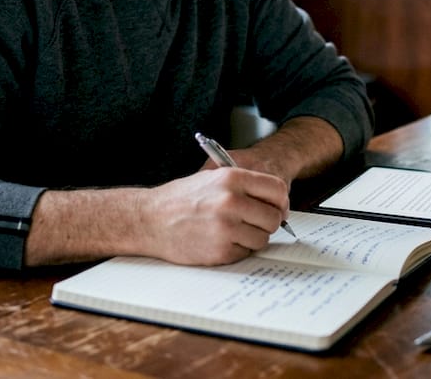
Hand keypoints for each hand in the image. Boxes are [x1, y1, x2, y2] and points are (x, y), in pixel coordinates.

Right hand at [141, 166, 289, 264]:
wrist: (150, 220)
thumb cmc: (180, 199)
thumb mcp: (212, 178)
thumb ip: (244, 186)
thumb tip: (276, 201)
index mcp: (232, 178)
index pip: (278, 190)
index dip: (280, 202)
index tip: (277, 208)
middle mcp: (232, 201)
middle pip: (274, 218)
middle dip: (266, 223)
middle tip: (253, 223)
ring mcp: (227, 227)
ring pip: (263, 238)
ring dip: (252, 238)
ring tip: (231, 231)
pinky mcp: (221, 250)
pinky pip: (246, 253)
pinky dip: (237, 250)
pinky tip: (219, 240)